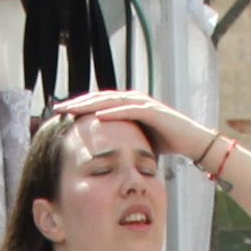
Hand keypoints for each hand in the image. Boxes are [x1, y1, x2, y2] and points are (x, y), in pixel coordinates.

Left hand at [49, 87, 215, 164]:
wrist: (192, 141)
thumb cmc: (165, 142)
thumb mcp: (136, 139)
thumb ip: (121, 138)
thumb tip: (103, 151)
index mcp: (127, 106)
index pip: (98, 103)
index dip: (79, 107)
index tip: (60, 113)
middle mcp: (133, 100)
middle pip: (100, 98)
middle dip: (78, 102)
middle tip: (58, 107)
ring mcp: (143, 104)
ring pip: (111, 101)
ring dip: (90, 104)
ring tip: (73, 109)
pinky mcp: (153, 111)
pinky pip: (130, 110)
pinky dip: (114, 112)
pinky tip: (98, 116)